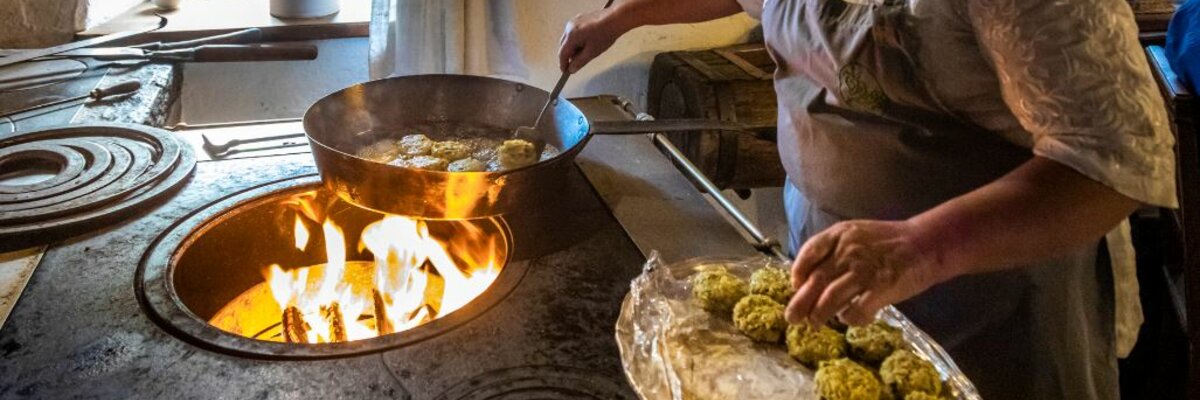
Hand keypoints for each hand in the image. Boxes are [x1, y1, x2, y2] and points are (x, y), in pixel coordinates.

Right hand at [559, 9, 627, 72]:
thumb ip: (579, 62)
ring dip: (574, 47)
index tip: (565, 71)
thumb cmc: (605, 34)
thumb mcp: (592, 53)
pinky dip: (577, 39)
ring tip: (587, 50)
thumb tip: (572, 69)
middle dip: (570, 55)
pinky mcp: (579, 19)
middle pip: (564, 45)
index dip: (563, 64)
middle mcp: (570, 27)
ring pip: (569, 39)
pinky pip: (574, 32)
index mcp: (571, 35)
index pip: (562, 53)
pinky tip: (588, 42)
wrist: (615, 19)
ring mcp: (574, 21)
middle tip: (577, 62)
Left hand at [785, 220, 948, 325]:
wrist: (926, 243)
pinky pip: (857, 310)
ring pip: (830, 299)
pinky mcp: (882, 288)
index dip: (797, 273)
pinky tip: (848, 319)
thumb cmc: (888, 241)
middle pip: (815, 281)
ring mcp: (865, 271)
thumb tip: (810, 276)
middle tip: (792, 318)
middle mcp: (848, 251)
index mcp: (840, 234)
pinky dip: (848, 319)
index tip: (796, 287)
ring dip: (819, 315)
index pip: (808, 253)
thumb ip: (833, 249)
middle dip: (800, 303)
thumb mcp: (855, 233)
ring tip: (815, 323)